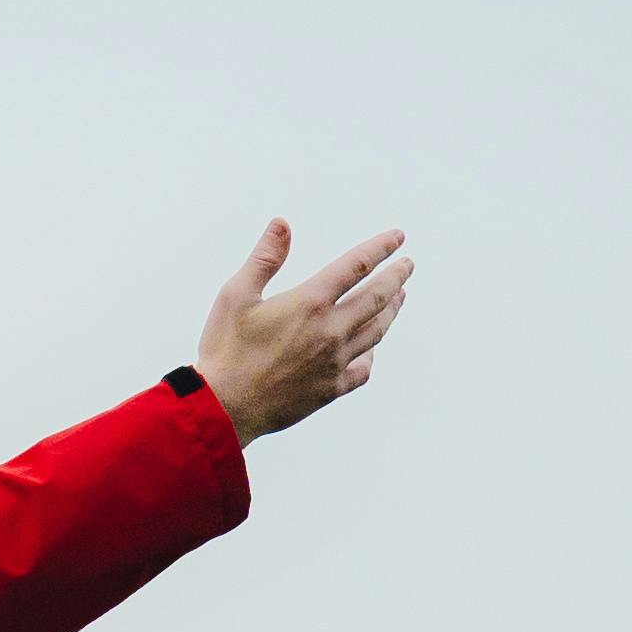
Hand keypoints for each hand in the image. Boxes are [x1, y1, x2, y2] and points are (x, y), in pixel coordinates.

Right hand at [195, 220, 407, 442]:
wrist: (224, 408)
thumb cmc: (224, 349)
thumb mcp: (236, 295)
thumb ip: (265, 258)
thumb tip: (282, 223)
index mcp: (310, 302)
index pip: (357, 265)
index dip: (381, 247)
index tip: (398, 237)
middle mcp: (331, 330)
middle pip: (377, 298)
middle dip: (396, 278)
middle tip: (407, 266)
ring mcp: (335, 362)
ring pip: (376, 331)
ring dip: (391, 311)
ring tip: (398, 298)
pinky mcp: (330, 389)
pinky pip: (363, 369)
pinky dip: (370, 354)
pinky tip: (371, 349)